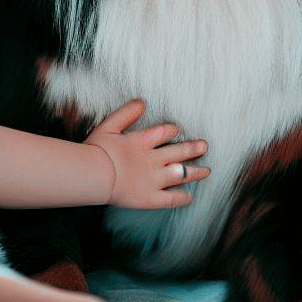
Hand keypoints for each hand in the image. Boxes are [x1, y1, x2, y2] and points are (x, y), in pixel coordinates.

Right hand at [86, 99, 208, 207]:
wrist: (93, 173)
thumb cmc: (97, 150)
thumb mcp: (109, 125)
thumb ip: (126, 113)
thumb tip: (142, 102)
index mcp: (143, 142)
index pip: (164, 132)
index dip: (172, 130)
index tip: (178, 130)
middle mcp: (153, 159)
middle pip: (179, 152)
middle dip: (193, 148)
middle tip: (205, 146)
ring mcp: (153, 179)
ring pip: (180, 175)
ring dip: (195, 172)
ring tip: (207, 171)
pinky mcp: (149, 198)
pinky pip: (170, 199)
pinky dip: (181, 198)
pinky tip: (189, 197)